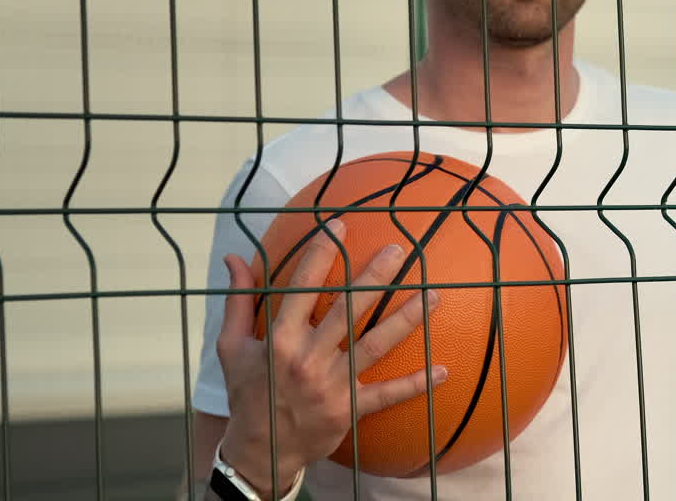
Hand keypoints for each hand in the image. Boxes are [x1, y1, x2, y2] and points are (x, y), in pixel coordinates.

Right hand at [214, 218, 445, 497]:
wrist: (258, 451)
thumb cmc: (248, 392)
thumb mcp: (232, 346)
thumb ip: (238, 301)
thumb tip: (234, 259)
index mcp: (280, 339)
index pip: (303, 288)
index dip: (321, 254)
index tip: (340, 225)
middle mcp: (309, 358)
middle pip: (348, 311)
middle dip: (374, 278)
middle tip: (398, 251)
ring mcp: (332, 384)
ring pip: (376, 345)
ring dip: (407, 319)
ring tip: (433, 296)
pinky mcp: (350, 409)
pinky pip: (387, 395)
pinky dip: (416, 384)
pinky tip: (443, 371)